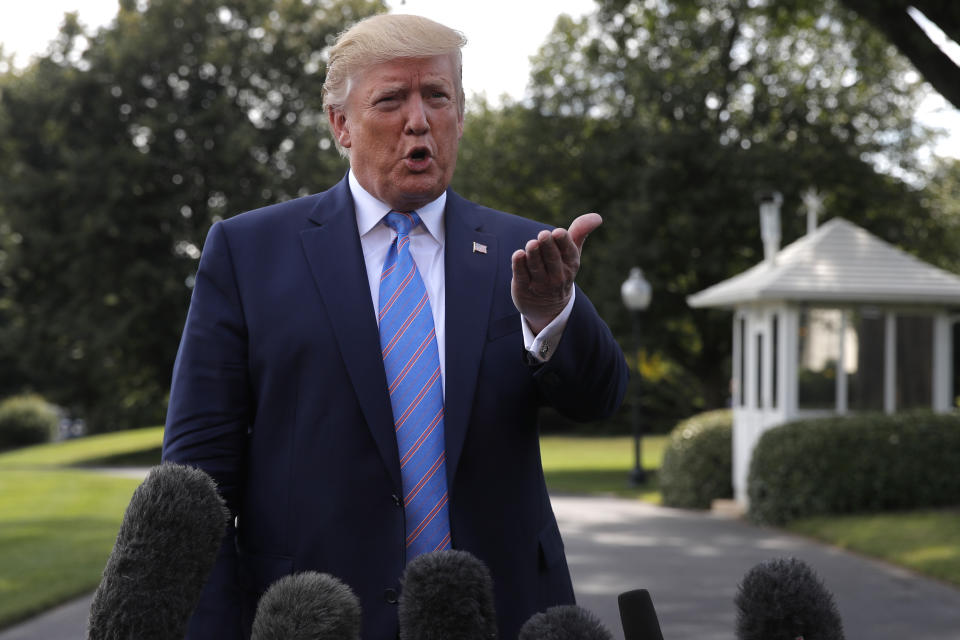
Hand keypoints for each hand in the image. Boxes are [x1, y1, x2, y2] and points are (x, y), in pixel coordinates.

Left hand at [511, 213, 601, 333]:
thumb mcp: (572, 252)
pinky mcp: (524, 287)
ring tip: (531, 244)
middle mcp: (558, 275)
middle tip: (544, 234)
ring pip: (536, 266)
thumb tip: (598, 217)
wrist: (549, 306)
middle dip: (548, 246)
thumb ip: (580, 232)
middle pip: (552, 258)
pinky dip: (519, 265)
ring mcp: (541, 283)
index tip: (558, 232)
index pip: (568, 251)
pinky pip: (522, 275)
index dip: (563, 241)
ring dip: (533, 254)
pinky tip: (518, 255)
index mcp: (571, 263)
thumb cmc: (561, 268)